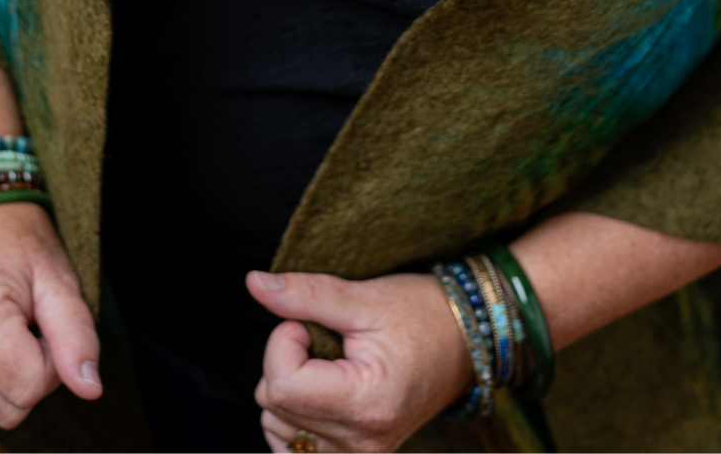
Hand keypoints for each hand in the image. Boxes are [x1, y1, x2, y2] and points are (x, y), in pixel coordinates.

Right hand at [0, 202, 102, 435]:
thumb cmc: (20, 245)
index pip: (29, 388)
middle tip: (28, 332)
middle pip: (5, 411)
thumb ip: (77, 336)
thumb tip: (91, 390)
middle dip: (29, 378)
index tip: (46, 328)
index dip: (52, 365)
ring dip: (2, 390)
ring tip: (4, 340)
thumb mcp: (59, 279)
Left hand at [247, 268, 471, 452]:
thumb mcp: (365, 297)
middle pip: (274, 404)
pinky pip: (292, 446)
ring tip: (332, 363)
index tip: (313, 321)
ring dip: (290, 387)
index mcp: (367, 404)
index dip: (285, 341)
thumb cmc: (422, 313)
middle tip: (329, 339)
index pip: (282, 383)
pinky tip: (320, 388)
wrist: (467, 339)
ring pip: (276, 425)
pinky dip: (294, 416)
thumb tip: (254, 283)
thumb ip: (306, 293)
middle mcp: (361, 443)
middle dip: (288, 361)